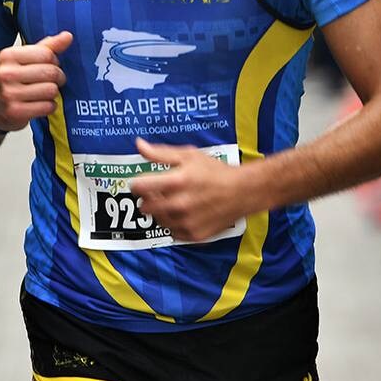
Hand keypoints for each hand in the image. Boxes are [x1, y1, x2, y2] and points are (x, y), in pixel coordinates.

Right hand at [0, 31, 71, 131]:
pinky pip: (48, 106)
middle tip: (52, 81)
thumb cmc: (15, 80)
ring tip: (45, 93)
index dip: (54, 61)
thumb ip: (48, 47)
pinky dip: (50, 106)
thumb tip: (68, 36)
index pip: (46, 54)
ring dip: (53, 93)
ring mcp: (9, 93)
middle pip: (50, 72)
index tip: (50, 66)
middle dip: (58, 77)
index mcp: (8, 56)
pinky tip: (41, 104)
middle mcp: (6, 73)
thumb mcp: (27, 59)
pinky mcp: (15, 111)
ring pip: (51, 90)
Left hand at [129, 140, 256, 242]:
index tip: (142, 183)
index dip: (137, 184)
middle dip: (147, 199)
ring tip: (174, 201)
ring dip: (160, 212)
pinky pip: (172, 232)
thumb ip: (160, 153)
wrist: (243, 192)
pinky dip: (174, 223)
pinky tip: (185, 213)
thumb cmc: (215, 171)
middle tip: (158, 193)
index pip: (139, 187)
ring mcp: (186, 222)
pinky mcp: (194, 235)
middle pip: (145, 207)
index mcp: (176, 182)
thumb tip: (138, 144)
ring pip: (157, 220)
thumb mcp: (188, 155)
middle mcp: (179, 205)